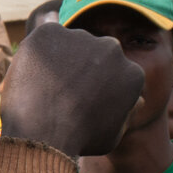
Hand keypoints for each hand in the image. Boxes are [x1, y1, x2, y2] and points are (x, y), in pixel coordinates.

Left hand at [0, 23, 143, 158]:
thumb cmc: (78, 139)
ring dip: (59, 58)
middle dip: (82, 68)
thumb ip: (126, 113)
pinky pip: (43, 35)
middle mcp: (111, 48)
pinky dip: (38, 50)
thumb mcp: (112, 135)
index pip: (115, 74)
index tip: (82, 101)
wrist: (43, 131)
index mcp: (132, 73)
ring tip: (45, 86)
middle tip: (62, 91)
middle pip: (95, 54)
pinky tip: (34, 71)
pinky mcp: (50, 32)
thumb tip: (138, 100)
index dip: (97, 88)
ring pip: (69, 44)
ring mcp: (81, 37)